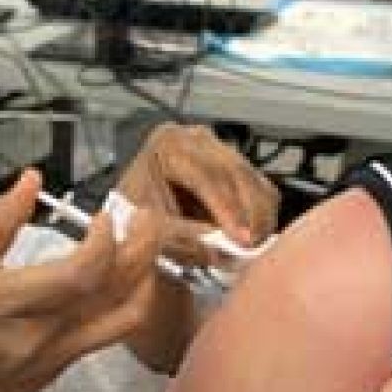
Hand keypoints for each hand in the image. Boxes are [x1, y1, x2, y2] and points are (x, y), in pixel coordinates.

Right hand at [0, 170, 168, 391]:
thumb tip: (28, 184)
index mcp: (11, 303)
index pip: (80, 273)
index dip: (103, 239)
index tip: (103, 217)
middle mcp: (44, 332)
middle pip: (116, 289)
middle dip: (141, 246)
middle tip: (142, 217)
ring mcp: (62, 352)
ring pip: (126, 313)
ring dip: (146, 273)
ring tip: (144, 244)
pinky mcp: (70, 362)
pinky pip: (116, 330)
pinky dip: (131, 298)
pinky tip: (126, 279)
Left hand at [117, 123, 279, 250]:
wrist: (132, 200)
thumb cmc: (135, 210)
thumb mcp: (149, 222)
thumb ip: (183, 237)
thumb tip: (221, 253)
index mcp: (168, 145)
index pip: (206, 176)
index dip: (227, 209)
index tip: (241, 240)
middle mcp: (195, 138)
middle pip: (236, 173)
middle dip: (250, 214)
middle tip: (254, 247)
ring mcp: (217, 146)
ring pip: (253, 179)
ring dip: (259, 215)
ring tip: (256, 245)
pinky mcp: (233, 160)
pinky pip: (258, 184)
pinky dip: (260, 211)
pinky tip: (254, 233)